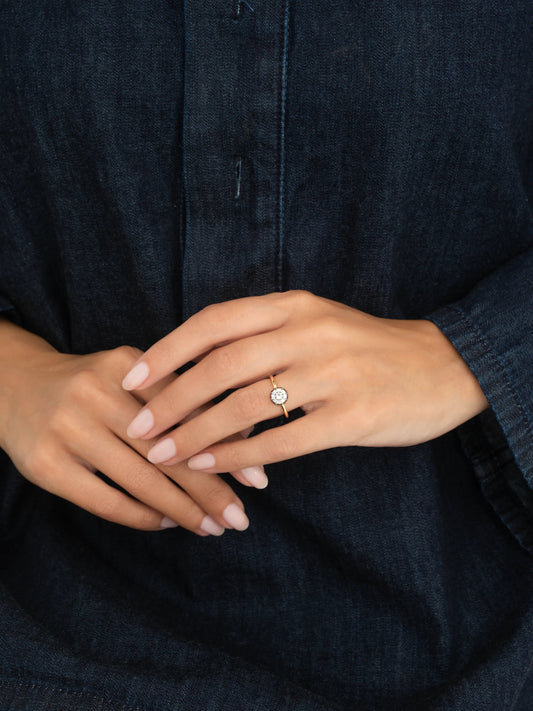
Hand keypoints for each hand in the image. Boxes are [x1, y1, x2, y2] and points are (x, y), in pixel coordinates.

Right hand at [0, 319, 260, 533]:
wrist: (15, 385)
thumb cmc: (93, 385)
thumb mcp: (133, 377)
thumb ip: (182, 400)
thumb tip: (244, 438)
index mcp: (126, 365)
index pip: (187, 411)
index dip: (225, 448)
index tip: (257, 481)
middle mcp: (96, 392)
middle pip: (167, 449)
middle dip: (211, 489)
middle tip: (239, 518)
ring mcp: (67, 428)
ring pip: (140, 479)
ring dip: (182, 510)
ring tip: (212, 527)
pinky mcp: (45, 464)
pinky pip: (105, 500)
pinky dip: (142, 517)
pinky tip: (167, 523)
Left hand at [122, 290, 489, 473]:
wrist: (444, 367)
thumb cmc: (368, 348)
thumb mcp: (316, 323)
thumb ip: (263, 336)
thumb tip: (197, 370)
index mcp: (294, 305)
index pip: (215, 322)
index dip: (168, 351)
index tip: (133, 379)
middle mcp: (309, 332)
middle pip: (221, 365)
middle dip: (172, 400)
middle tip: (140, 430)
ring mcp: (333, 373)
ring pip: (246, 405)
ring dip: (198, 433)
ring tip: (166, 456)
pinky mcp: (353, 415)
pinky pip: (283, 440)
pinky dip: (241, 456)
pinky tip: (214, 468)